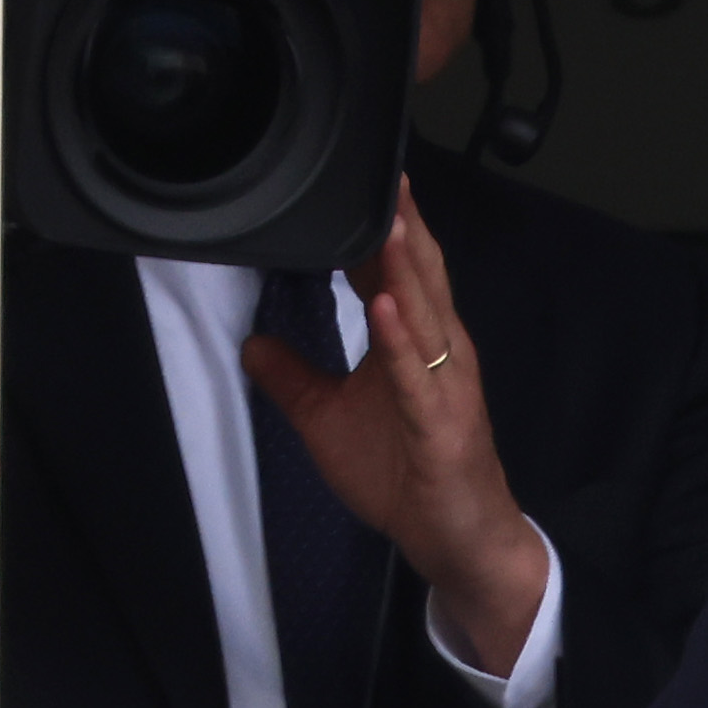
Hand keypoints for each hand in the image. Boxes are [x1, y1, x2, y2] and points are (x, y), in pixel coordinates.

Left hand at [246, 183, 554, 676]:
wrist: (456, 538)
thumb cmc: (406, 476)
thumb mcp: (329, 420)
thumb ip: (294, 378)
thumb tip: (252, 344)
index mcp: (413, 344)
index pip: (393, 273)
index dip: (376, 228)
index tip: (359, 180)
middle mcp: (437, 353)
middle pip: (419, 277)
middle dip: (402, 223)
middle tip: (386, 169)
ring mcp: (444, 386)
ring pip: (423, 314)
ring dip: (405, 266)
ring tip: (388, 218)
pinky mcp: (442, 424)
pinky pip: (417, 376)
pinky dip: (399, 340)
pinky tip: (383, 306)